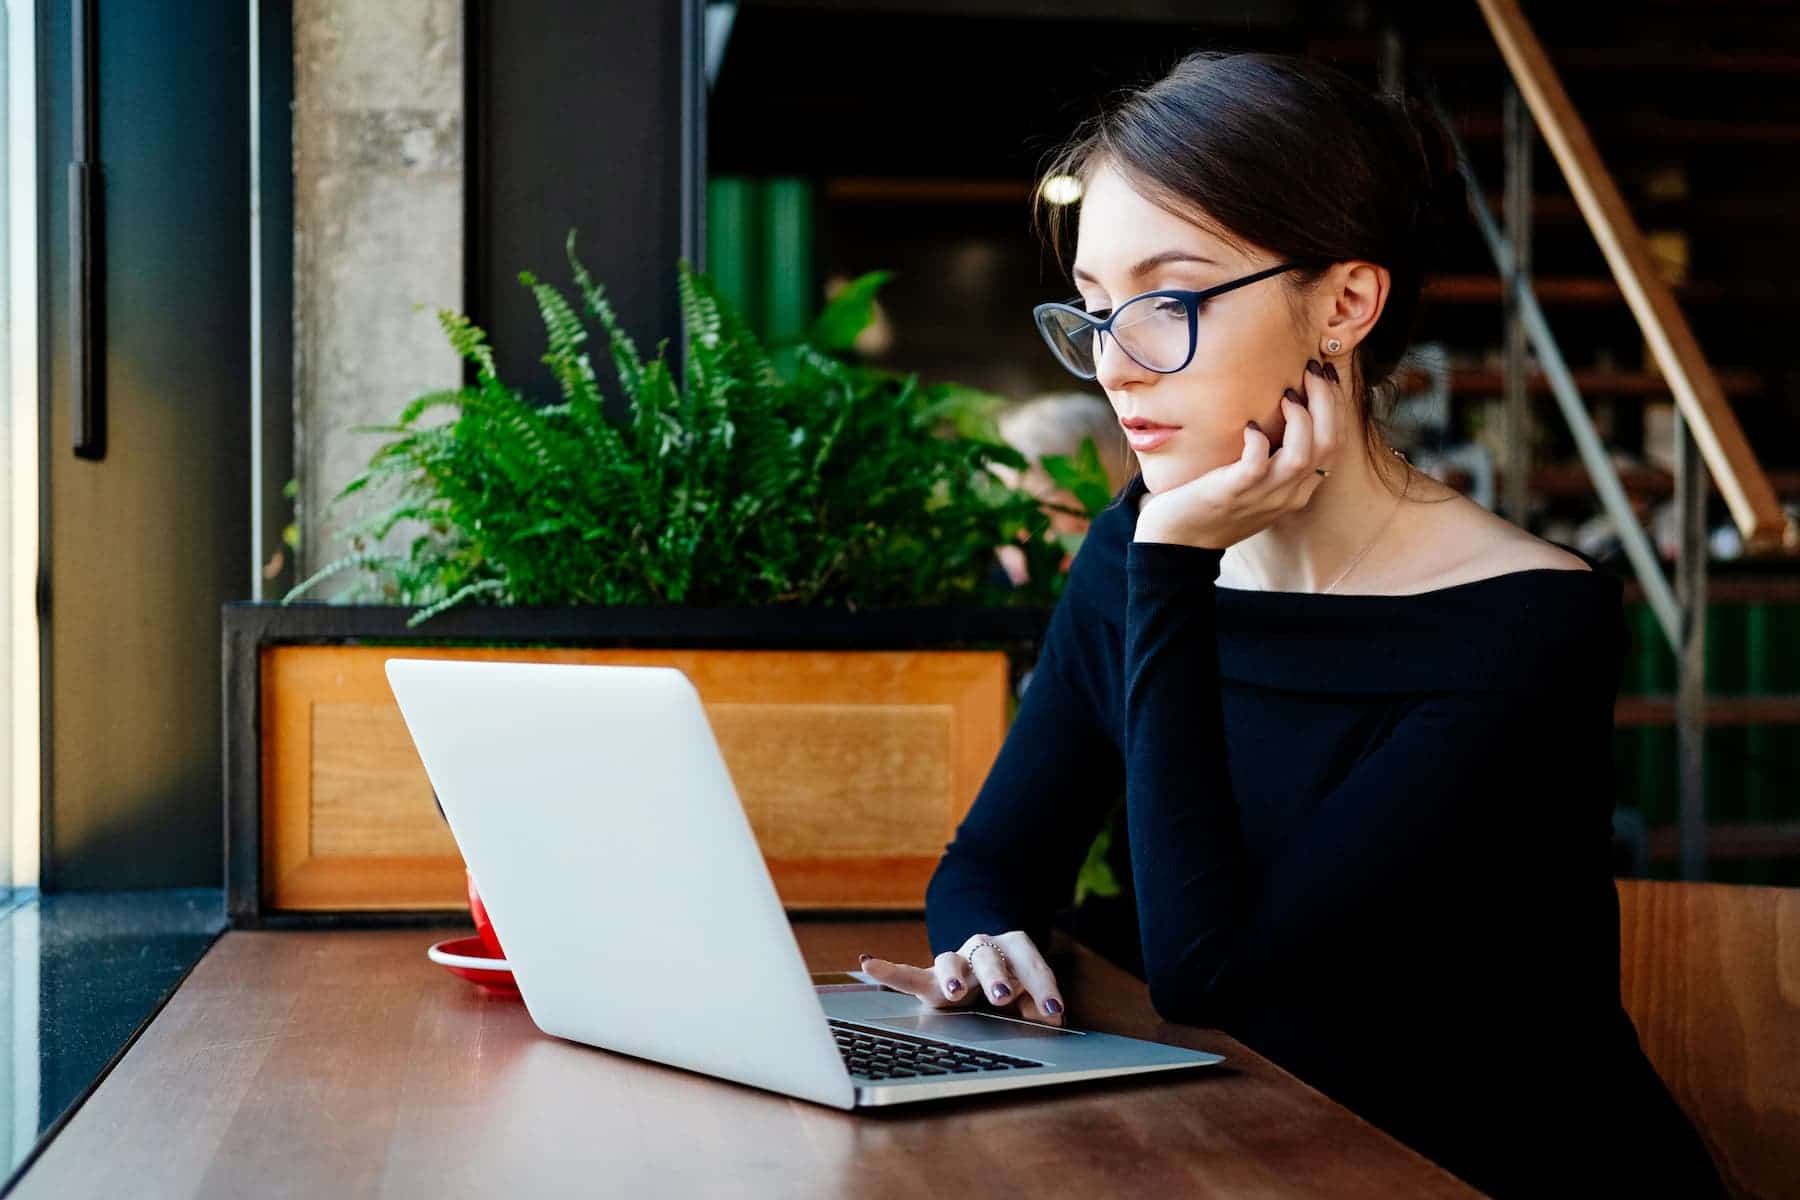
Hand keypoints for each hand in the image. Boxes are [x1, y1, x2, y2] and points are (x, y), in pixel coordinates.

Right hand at [858, 931, 1066, 1026]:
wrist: (986, 955)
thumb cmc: (1012, 978)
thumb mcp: (1031, 990)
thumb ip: (1041, 1002)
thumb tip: (1052, 1019)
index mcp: (1013, 949)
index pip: (1031, 964)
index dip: (1043, 986)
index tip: (1054, 1010)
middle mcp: (983, 949)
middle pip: (988, 956)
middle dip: (995, 977)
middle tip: (1003, 996)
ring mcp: (955, 961)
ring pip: (950, 960)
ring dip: (952, 976)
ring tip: (954, 992)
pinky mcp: (930, 978)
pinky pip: (909, 973)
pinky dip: (889, 971)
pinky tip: (869, 964)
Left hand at [1135, 358, 1345, 549]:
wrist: (1177, 543)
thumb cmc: (1212, 505)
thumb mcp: (1255, 485)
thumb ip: (1273, 459)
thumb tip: (1279, 413)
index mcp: (1298, 490)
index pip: (1334, 445)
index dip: (1336, 406)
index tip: (1327, 376)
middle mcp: (1288, 494)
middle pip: (1328, 444)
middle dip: (1327, 402)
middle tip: (1315, 370)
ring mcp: (1263, 495)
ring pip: (1303, 455)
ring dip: (1301, 419)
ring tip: (1288, 393)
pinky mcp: (1234, 492)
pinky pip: (1257, 464)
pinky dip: (1258, 442)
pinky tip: (1249, 425)